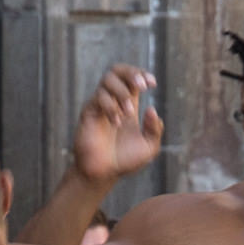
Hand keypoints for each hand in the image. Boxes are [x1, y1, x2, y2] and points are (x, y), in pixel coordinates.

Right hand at [69, 65, 164, 188]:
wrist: (104, 174)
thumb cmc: (125, 161)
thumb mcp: (149, 147)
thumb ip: (155, 129)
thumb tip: (151, 109)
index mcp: (129, 104)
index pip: (132, 78)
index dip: (141, 74)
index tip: (152, 83)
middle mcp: (113, 101)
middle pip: (117, 70)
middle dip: (131, 73)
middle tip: (142, 86)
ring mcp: (99, 105)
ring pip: (107, 81)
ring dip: (122, 93)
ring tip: (128, 113)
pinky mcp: (88, 113)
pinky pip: (98, 98)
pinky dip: (111, 107)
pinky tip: (116, 122)